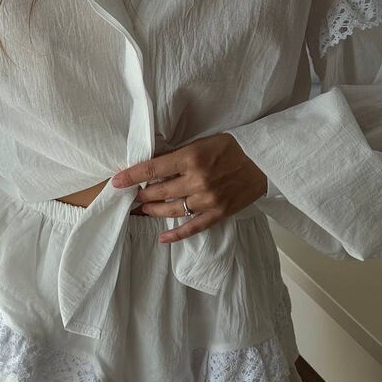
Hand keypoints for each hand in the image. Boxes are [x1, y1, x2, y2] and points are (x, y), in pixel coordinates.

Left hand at [111, 133, 267, 242]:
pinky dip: (176, 234)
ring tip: (141, 210)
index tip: (116, 182)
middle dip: (140, 195)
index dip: (131, 176)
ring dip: (152, 211)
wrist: (265, 160)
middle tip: (130, 197)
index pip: (152, 168)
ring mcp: (208, 199)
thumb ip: (180, 154)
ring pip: (171, 210)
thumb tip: (153, 165)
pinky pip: (193, 227)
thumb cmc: (233, 147)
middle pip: (158, 191)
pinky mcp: (219, 213)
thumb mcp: (203, 142)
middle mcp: (197, 180)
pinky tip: (162, 238)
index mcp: (191, 157)